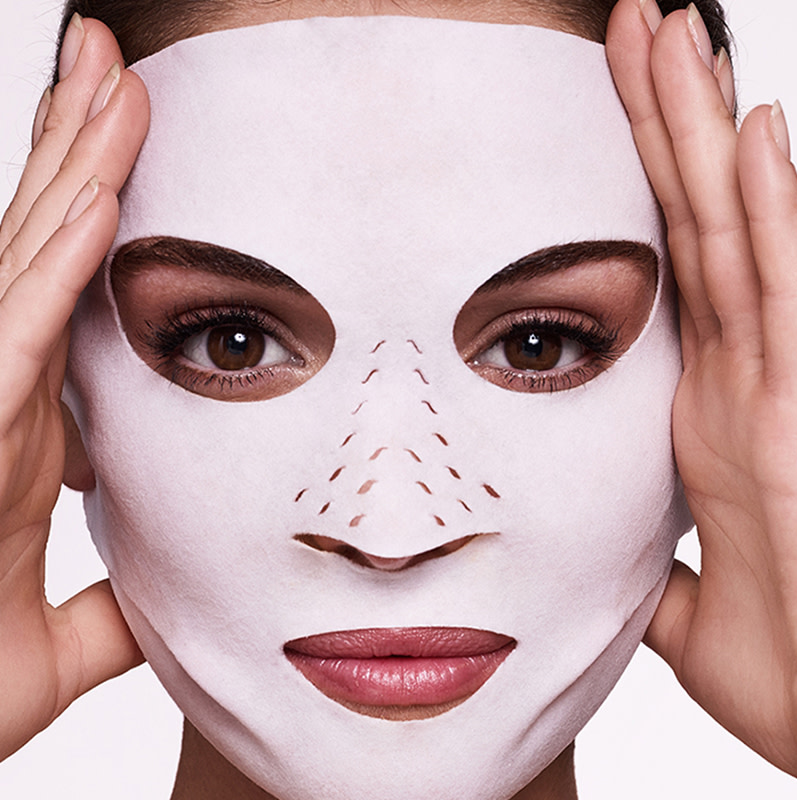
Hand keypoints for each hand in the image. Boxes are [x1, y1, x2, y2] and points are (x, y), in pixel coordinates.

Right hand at [0, 16, 148, 758]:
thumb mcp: (62, 646)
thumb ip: (122, 608)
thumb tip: (179, 591)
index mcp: (25, 429)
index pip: (73, 300)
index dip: (100, 222)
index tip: (141, 157)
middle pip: (43, 248)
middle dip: (79, 150)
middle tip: (119, 65)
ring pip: (27, 259)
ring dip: (73, 166)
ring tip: (111, 76)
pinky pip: (14, 323)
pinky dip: (55, 257)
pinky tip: (95, 195)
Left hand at [607, 0, 796, 776]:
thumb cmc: (790, 670)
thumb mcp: (681, 605)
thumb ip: (644, 563)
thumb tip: (596, 553)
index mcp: (707, 408)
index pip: (667, 268)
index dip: (641, 185)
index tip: (612, 107)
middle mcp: (749, 376)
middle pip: (693, 223)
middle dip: (666, 120)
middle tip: (636, 23)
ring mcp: (782, 385)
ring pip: (735, 233)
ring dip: (706, 133)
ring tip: (676, 32)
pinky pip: (788, 294)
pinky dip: (775, 213)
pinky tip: (756, 134)